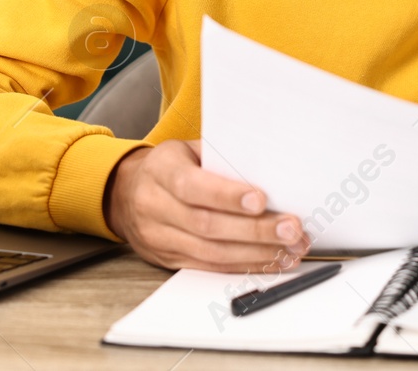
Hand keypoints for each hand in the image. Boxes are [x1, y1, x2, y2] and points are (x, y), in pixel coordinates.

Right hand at [103, 139, 310, 270]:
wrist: (125, 193)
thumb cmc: (170, 166)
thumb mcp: (187, 150)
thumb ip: (219, 159)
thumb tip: (268, 168)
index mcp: (160, 171)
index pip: (192, 186)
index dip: (227, 195)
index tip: (261, 199)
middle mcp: (155, 206)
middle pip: (206, 225)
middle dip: (255, 230)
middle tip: (292, 229)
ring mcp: (160, 237)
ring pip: (211, 252)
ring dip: (256, 254)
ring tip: (290, 249)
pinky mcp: (169, 260)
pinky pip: (210, 267)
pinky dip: (244, 266)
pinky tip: (271, 261)